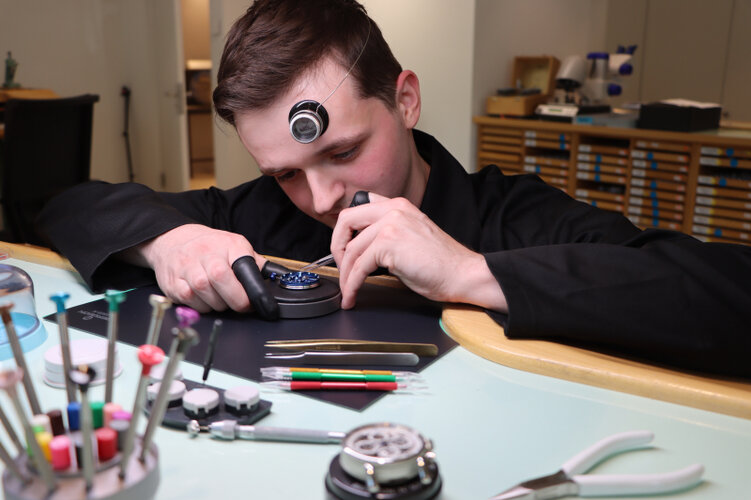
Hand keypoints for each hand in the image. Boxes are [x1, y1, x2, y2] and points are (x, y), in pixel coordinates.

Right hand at [136, 224, 263, 312]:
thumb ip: (257, 264)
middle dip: (236, 300)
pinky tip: (204, 298)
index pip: (245, 266)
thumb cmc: (210, 247)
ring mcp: (187, 268)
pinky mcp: (173, 283)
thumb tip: (278, 279)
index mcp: (229, 245)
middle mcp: (206, 253)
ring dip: (218, 304)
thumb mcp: (236, 246)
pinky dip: (202, 306)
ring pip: (206, 294)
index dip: (254, 289)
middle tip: (242, 305)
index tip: (262, 304)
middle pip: (221, 279)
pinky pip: (191, 302)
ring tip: (220, 297)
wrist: (173, 240)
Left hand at [331, 194, 506, 311]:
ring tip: (348, 289)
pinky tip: (352, 294)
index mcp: (398, 205)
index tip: (344, 249)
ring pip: (351, 250)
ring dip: (345, 274)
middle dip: (337, 247)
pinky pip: (359, 267)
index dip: (345, 231)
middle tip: (341, 267)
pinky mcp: (388, 244)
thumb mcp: (412, 234)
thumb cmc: (441, 262)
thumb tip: (364, 242)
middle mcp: (393, 209)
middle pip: (346, 221)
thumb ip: (389, 230)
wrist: (462, 273)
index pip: (358, 209)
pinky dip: (352, 284)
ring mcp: (390, 225)